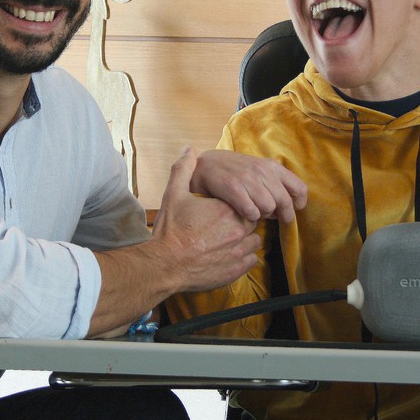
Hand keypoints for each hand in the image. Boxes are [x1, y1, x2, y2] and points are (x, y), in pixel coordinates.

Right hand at [149, 147, 264, 292]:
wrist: (164, 265)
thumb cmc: (170, 230)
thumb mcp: (173, 194)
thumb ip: (183, 169)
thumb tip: (189, 150)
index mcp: (226, 210)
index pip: (246, 202)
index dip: (237, 204)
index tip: (223, 209)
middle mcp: (237, 230)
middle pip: (252, 221)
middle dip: (242, 221)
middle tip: (223, 224)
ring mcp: (238, 251)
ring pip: (255, 241)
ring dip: (245, 239)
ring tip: (227, 239)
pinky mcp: (236, 270)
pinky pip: (252, 259)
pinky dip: (244, 256)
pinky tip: (229, 254)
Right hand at [190, 150, 307, 222]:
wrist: (204, 165)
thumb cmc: (234, 171)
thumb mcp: (258, 170)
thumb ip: (276, 183)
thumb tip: (292, 206)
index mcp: (272, 166)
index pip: (299, 188)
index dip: (298, 204)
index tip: (291, 211)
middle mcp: (262, 171)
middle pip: (284, 202)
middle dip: (281, 215)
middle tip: (272, 218)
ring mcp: (248, 179)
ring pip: (268, 208)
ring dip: (262, 215)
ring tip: (253, 210)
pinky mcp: (233, 188)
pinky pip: (251, 212)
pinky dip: (248, 216)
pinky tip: (241, 212)